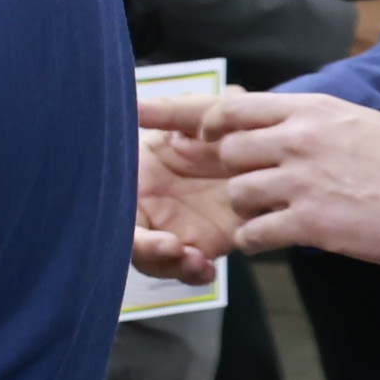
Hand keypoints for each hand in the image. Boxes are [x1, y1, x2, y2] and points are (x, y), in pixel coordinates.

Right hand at [133, 121, 236, 284]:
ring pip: (163, 258)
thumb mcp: (195, 113)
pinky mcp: (209, 242)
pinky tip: (205, 269)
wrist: (260, 143)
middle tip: (176, 251)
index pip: (120, 213)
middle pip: (138, 243)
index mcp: (138, 179)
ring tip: (196, 262)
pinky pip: (193, 266)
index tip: (159, 235)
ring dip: (173, 265)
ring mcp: (180, 227)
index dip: (133, 231)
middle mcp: (152, 207)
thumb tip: (137, 106)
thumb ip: (170, 111)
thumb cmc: (220, 126)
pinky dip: (195, 273)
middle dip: (153, 254)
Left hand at [200, 87, 379, 264]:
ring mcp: (303, 182)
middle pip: (230, 153)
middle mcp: (299, 140)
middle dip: (236, 171)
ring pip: (237, 194)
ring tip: (268, 215)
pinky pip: (254, 233)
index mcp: (311, 112)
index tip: (212, 141)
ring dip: (246, 208)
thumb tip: (276, 123)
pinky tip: (269, 239)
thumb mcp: (356, 120)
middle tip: (256, 186)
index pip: (235, 109)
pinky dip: (254, 240)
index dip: (215, 126)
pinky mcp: (311, 223)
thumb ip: (311, 120)